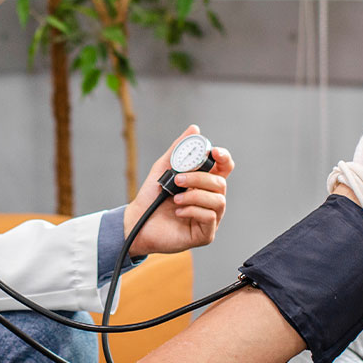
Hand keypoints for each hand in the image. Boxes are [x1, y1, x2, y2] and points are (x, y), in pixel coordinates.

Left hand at [124, 126, 233, 257]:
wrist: (137, 221)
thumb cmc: (152, 196)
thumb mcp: (164, 168)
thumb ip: (179, 149)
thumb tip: (194, 128)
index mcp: (205, 182)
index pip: (224, 168)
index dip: (224, 158)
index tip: (213, 153)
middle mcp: (211, 199)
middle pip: (221, 183)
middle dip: (199, 178)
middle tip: (178, 179)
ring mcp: (210, 217)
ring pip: (219, 201)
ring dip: (195, 195)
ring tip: (176, 198)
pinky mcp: (205, 234)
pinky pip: (210, 217)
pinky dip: (193, 210)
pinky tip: (178, 211)